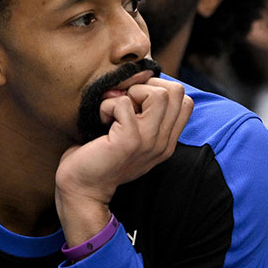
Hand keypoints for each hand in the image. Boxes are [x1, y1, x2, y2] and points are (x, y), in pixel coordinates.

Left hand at [55, 78, 191, 243]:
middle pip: (177, 92)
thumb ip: (144, 116)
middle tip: (125, 101)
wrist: (82, 188)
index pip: (185, 101)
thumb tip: (139, 78)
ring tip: (114, 109)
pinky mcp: (129, 141)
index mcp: (167, 141)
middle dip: (147, 86)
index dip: (159, 90)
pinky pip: (124, 103)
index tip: (135, 101)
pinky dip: (107, 104)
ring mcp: (150, 142)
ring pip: (159, 94)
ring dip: (131, 93)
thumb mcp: (132, 137)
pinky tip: (100, 119)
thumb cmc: (100, 157)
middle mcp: (164, 142)